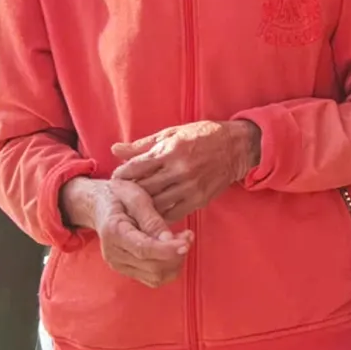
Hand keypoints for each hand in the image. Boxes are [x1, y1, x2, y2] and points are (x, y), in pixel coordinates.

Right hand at [62, 178, 192, 287]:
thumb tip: (170, 239)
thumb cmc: (118, 196)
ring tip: (182, 241)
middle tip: (188, 236)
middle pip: (152, 267)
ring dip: (175, 263)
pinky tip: (173, 250)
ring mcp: (119, 265)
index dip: (167, 249)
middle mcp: (113, 254)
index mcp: (113, 232)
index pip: (143, 249)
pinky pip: (153, 278)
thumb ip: (152, 219)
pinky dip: (168, 267)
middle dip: (176, 255)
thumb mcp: (135, 196)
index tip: (187, 243)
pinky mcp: (127, 270)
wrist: (98, 205)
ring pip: (155, 277)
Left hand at [112, 120, 261, 221]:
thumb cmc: (202, 136)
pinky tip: (152, 213)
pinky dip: (159, 215)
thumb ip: (142, 145)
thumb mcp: (171, 134)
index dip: (121, 174)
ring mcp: (190, 187)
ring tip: (133, 206)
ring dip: (142, 207)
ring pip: (156, 205)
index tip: (115, 178)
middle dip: (128, 192)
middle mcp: (179, 170)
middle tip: (120, 195)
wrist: (236, 148)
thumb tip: (114, 150)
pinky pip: (172, 214)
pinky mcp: (198, 200)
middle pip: (144, 188)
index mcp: (171, 150)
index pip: (136, 167)